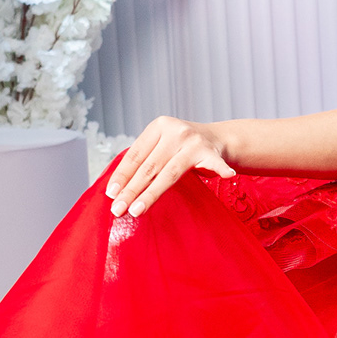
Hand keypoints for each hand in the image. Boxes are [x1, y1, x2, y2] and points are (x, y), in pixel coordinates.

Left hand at [105, 115, 234, 218]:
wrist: (217, 138)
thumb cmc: (182, 148)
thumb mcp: (161, 146)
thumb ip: (145, 160)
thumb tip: (117, 190)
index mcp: (158, 127)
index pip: (135, 154)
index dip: (122, 175)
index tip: (111, 194)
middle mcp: (175, 132)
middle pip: (149, 166)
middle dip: (131, 190)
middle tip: (118, 209)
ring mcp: (194, 142)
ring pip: (169, 173)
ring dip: (151, 194)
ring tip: (136, 210)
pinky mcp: (212, 152)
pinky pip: (215, 164)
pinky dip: (220, 170)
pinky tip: (226, 176)